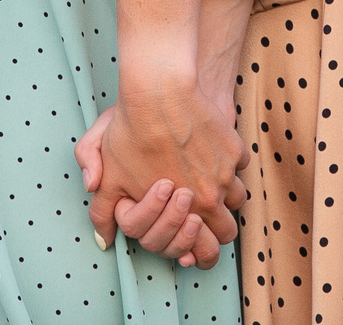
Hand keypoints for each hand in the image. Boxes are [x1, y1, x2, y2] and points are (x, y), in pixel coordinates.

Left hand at [74, 85, 245, 266]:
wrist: (158, 92)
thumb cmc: (131, 133)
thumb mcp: (110, 178)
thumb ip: (104, 213)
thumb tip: (102, 239)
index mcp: (186, 211)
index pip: (207, 251)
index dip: (201, 251)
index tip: (195, 238)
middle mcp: (213, 196)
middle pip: (228, 231)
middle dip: (216, 227)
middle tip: (202, 214)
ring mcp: (227, 172)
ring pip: (237, 197)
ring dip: (224, 195)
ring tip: (205, 182)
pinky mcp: (234, 147)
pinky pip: (240, 165)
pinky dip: (229, 163)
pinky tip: (210, 152)